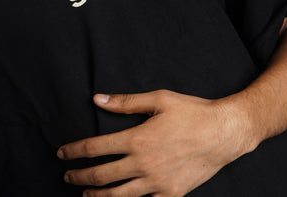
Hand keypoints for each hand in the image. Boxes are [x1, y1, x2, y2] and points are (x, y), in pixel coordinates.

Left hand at [56, 89, 255, 196]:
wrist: (224, 133)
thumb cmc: (192, 112)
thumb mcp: (158, 99)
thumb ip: (125, 102)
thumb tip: (98, 99)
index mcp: (138, 139)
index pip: (96, 148)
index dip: (76, 151)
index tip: (62, 153)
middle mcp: (144, 165)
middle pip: (102, 176)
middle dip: (80, 176)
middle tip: (67, 175)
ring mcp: (157, 183)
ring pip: (118, 196)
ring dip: (97, 195)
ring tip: (85, 193)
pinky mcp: (171, 194)